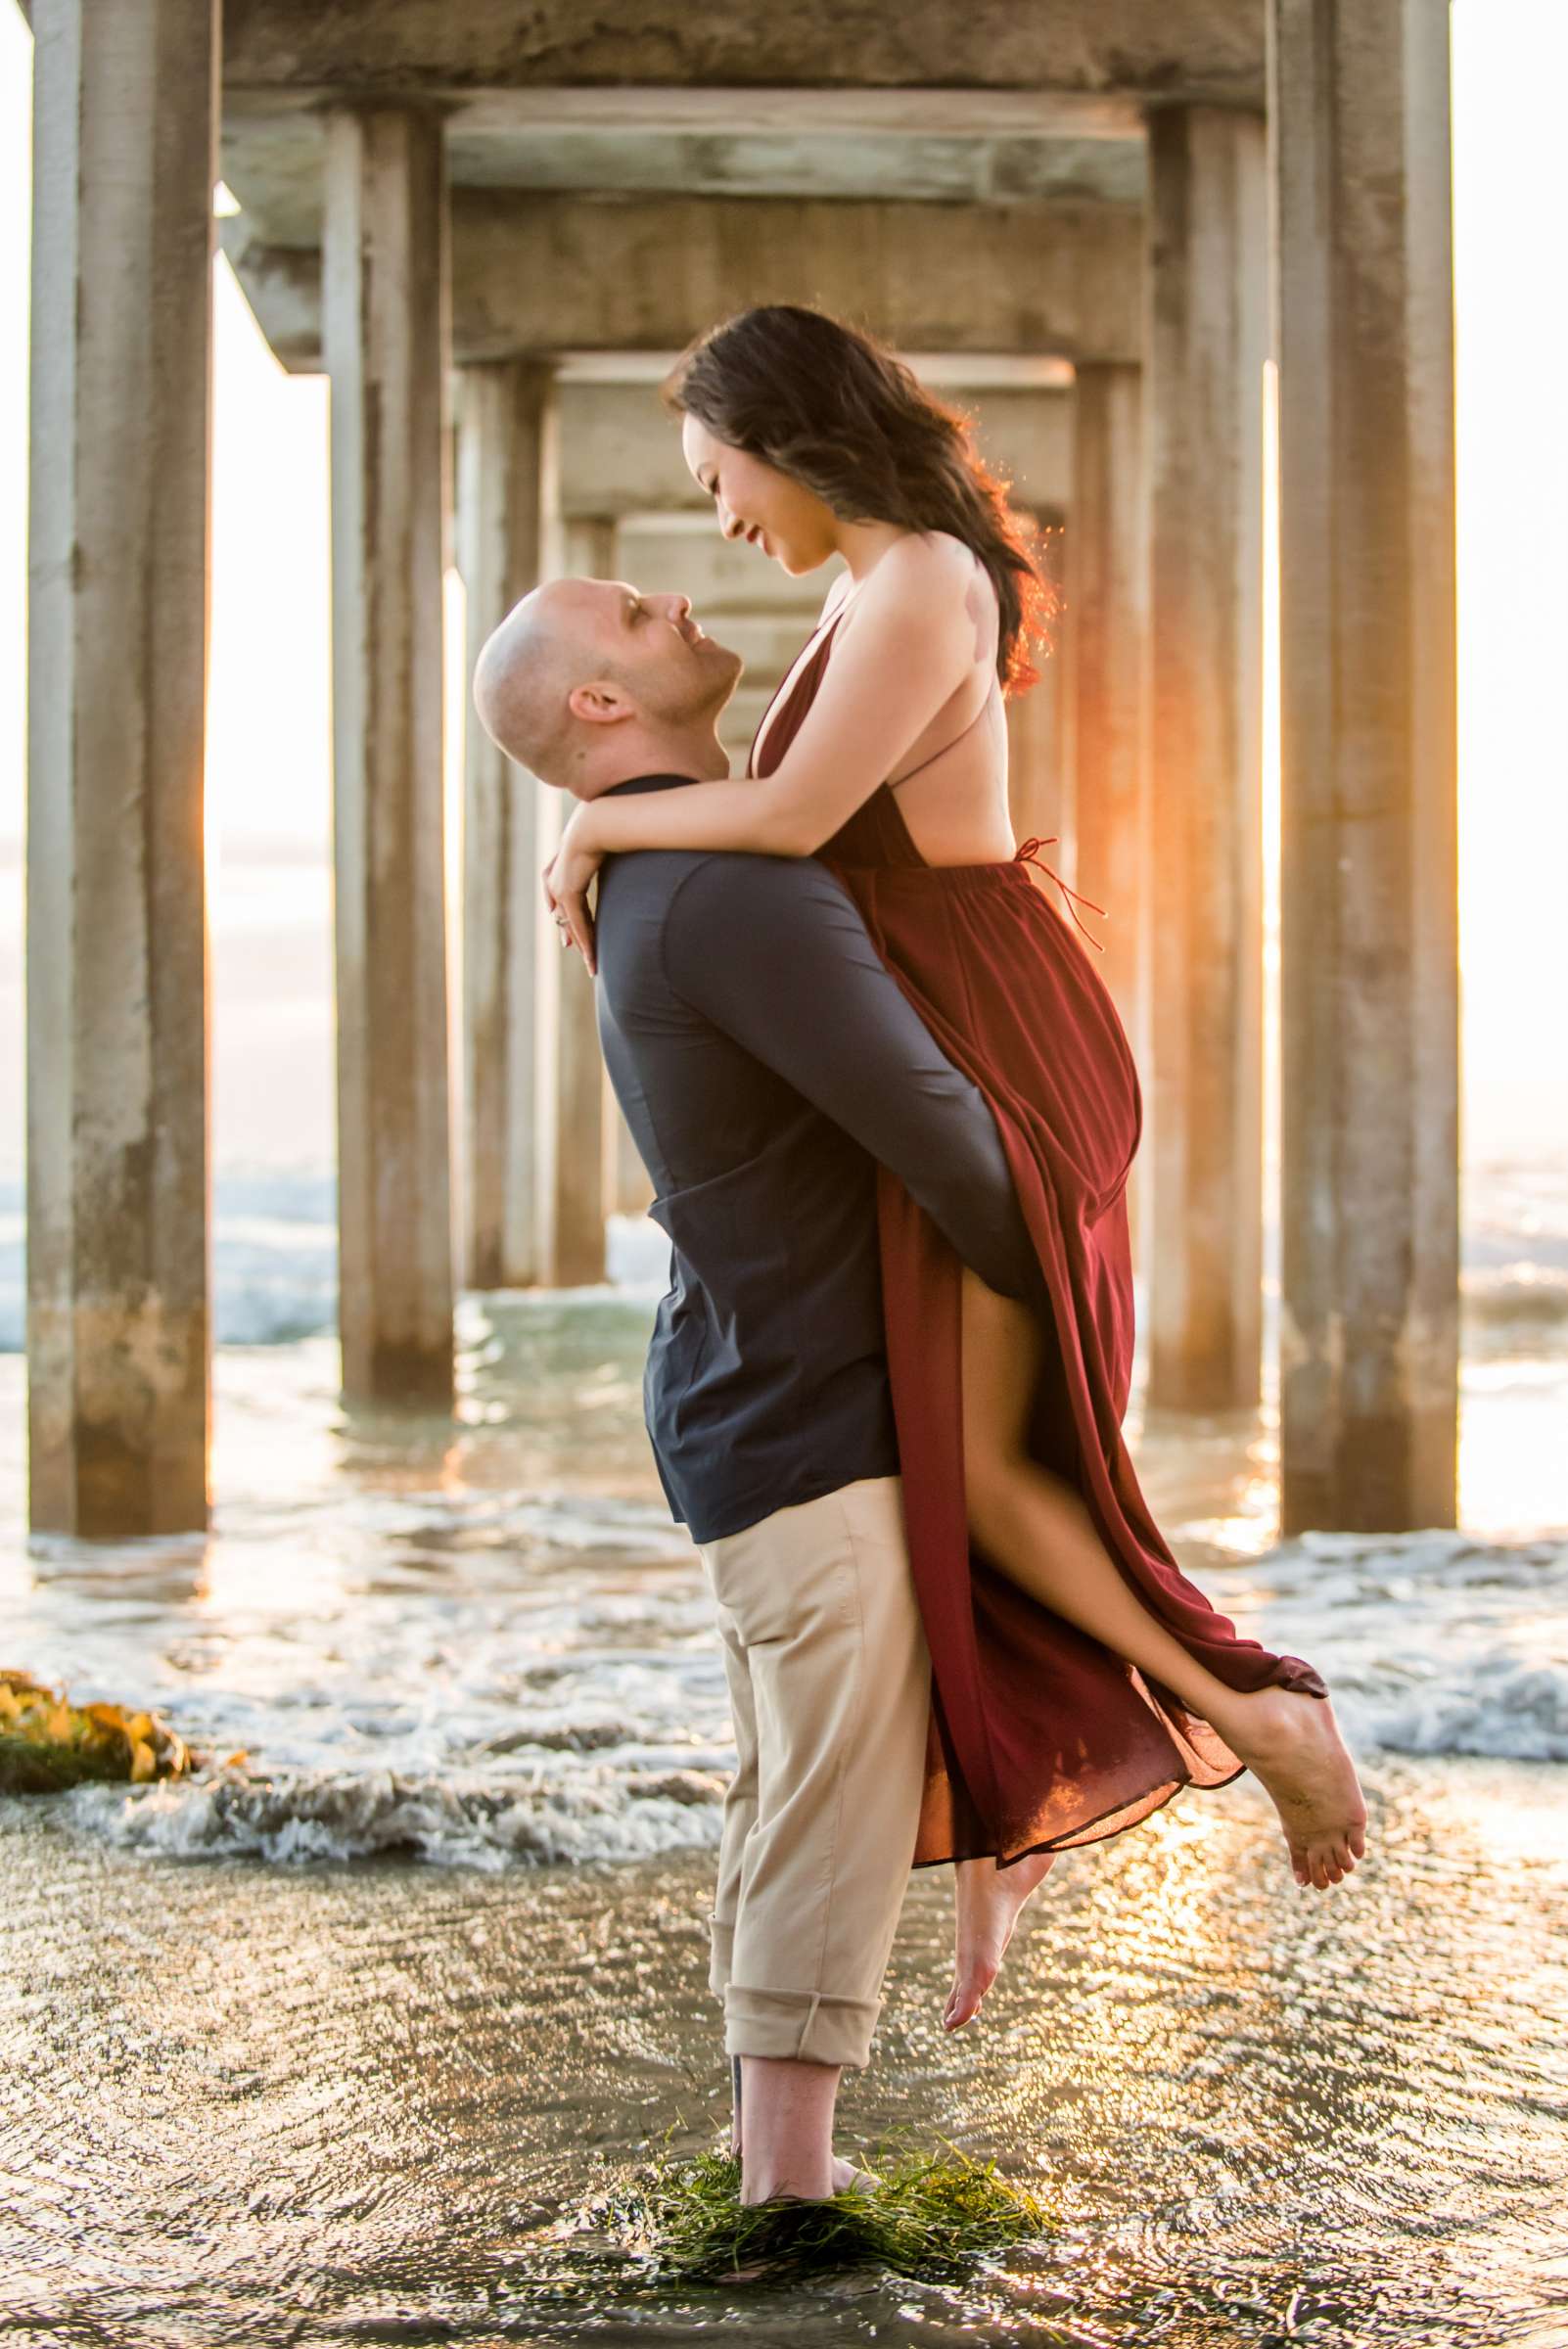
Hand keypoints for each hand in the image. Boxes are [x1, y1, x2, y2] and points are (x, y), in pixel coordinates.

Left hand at [542, 804, 603, 974]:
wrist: (597, 823)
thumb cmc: (607, 830)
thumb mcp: (605, 847)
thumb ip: (608, 856)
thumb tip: (628, 847)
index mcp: (563, 867)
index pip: (569, 901)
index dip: (574, 920)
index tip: (576, 935)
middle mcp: (556, 880)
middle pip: (564, 916)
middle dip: (574, 937)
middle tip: (581, 955)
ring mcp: (559, 887)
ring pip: (571, 923)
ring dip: (584, 946)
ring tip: (592, 964)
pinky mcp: (567, 892)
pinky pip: (577, 922)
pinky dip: (585, 940)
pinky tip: (591, 954)